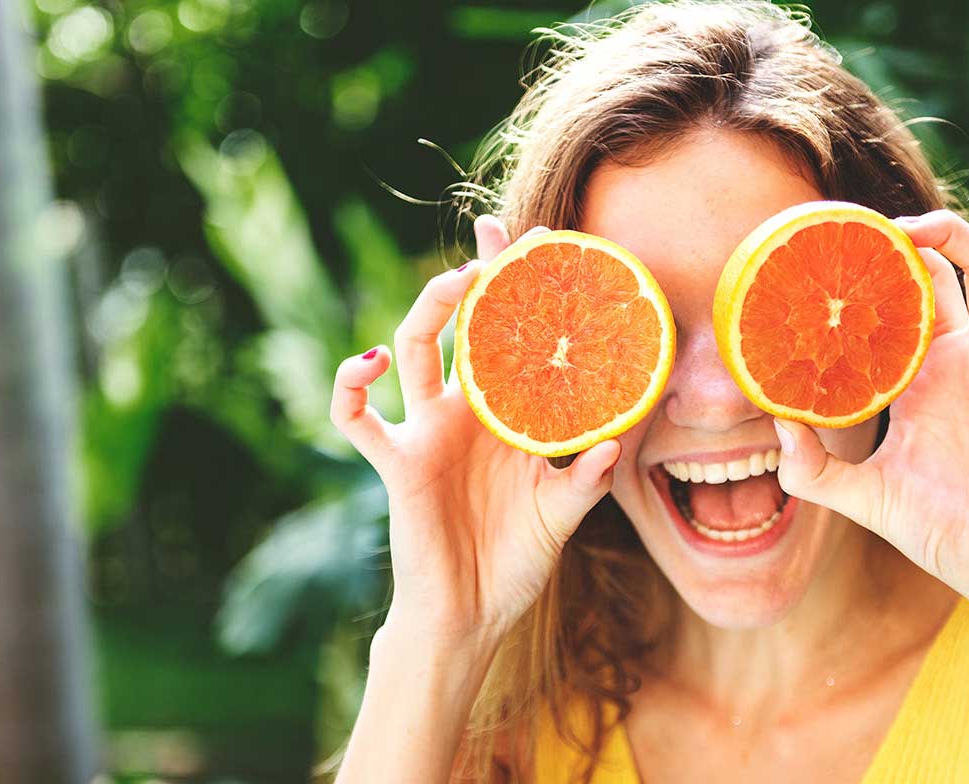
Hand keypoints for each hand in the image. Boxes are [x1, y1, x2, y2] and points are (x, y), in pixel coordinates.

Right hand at [329, 215, 623, 647]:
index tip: (541, 241)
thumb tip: (618, 445)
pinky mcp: (397, 463)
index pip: (511, 337)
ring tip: (456, 281)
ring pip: (412, 348)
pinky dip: (350, 385)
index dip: (519, 292)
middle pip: (461, 324)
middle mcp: (463, 412)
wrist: (469, 617)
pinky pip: (356, 418)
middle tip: (499, 238)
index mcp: (505, 416)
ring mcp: (425, 432)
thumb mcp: (563, 516)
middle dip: (475, 276)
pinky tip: (370, 362)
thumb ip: (587, 480)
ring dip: (430, 310)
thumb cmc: (514, 563)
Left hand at [769, 210, 968, 604]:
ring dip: (964, 239)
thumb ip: (811, 466)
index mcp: (917, 378)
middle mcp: (956, 359)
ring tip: (926, 232)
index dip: (873, 272)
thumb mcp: (858, 495)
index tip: (832, 251)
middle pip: (943, 270)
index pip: (896, 302)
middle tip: (877, 227)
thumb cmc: (939, 530)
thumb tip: (773, 425)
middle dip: (915, 236)